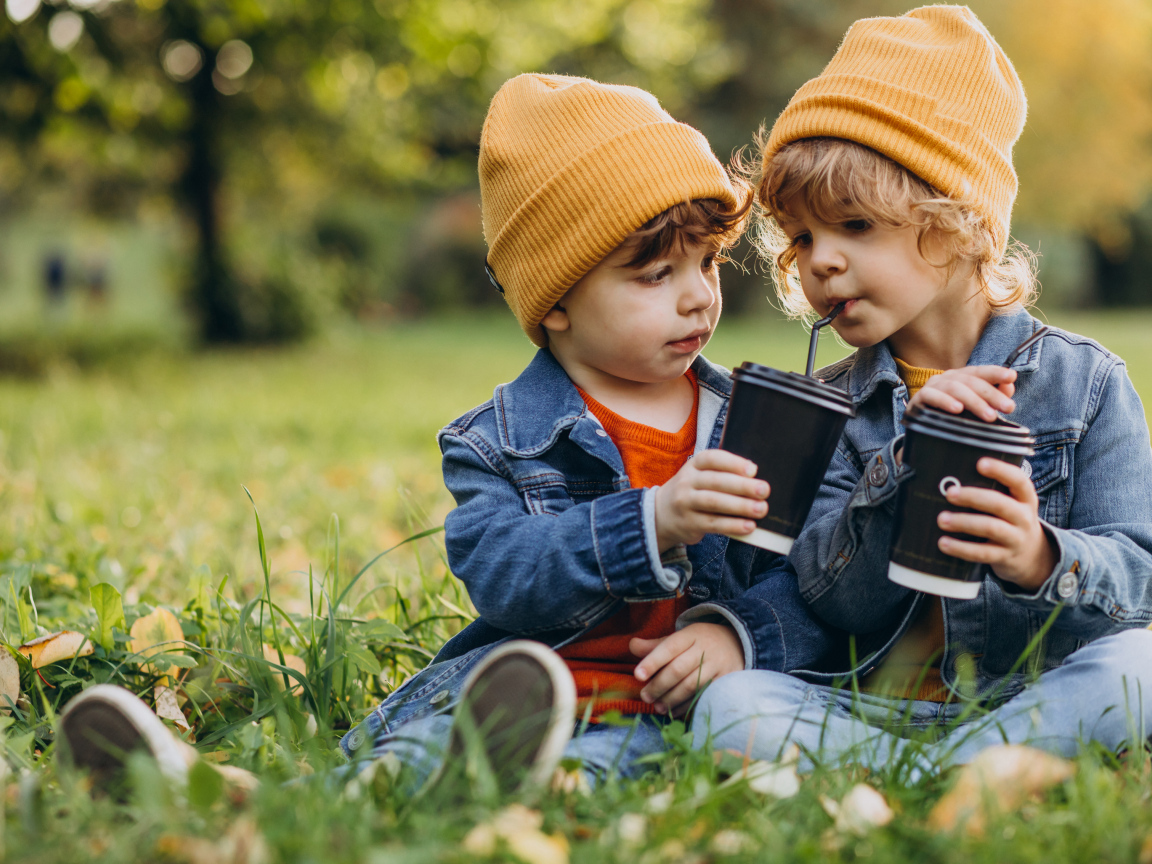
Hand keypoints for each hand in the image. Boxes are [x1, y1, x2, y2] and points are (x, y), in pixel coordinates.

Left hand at [630, 622, 743, 715]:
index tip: (637, 675)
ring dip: (671, 698)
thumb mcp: (680, 638)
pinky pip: (704, 696)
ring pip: (691, 685)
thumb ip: (656, 645)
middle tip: (645, 696)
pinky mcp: (727, 680)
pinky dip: (687, 706)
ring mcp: (718, 665)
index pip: (668, 647)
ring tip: (657, 706)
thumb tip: (632, 646)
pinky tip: (674, 711)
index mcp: (691, 634)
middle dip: (659, 685)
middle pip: (678, 669)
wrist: (737, 643)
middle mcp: (705, 648)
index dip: (652, 661)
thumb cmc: (700, 643)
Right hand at [654, 449, 768, 551]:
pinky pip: (713, 524)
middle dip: (742, 486)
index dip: (733, 463)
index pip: (712, 459)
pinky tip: (749, 526)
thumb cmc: (693, 492)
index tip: (753, 469)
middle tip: (764, 490)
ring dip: (740, 506)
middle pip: (716, 481)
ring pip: (714, 502)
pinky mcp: (689, 523)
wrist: (660, 514)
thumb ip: (723, 474)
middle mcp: (687, 482)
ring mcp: (685, 503)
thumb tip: (756, 477)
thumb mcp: (699, 476)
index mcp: (694, 465)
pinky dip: (733, 525)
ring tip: (761, 509)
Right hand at [908, 366, 1016, 421]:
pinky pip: (932, 396)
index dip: (995, 372)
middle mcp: (947, 378)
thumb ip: (993, 397)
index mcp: (961, 377)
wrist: (923, 432)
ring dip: (974, 401)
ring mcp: (932, 387)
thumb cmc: (952, 417)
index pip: (980, 371)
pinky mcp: (918, 399)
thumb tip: (1009, 387)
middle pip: (971, 381)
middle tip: (1008, 407)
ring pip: (954, 388)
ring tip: (989, 415)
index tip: (1011, 377)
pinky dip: (945, 401)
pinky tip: (957, 409)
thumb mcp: (975, 408)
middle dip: (991, 394)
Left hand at [936, 457, 1057, 589]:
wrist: (1031, 555)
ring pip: (991, 528)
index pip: (1019, 480)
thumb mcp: (1011, 504)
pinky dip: (961, 548)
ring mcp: (1016, 538)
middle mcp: (1024, 517)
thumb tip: (948, 477)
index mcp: (1025, 498)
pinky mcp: (1005, 557)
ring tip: (941, 519)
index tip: (980, 463)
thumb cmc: (1009, 520)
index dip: (1001, 470)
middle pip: (1000, 504)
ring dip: (964, 522)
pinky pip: (982, 553)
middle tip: (949, 493)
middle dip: (973, 497)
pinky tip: (943, 543)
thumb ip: (990, 491)